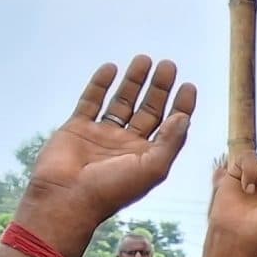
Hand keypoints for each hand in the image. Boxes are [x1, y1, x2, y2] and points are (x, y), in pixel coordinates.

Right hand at [17, 57, 196, 243]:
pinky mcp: (77, 127)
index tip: (189, 85)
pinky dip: (100, 84)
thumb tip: (184, 117)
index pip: (169, 125)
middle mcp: (127, 143)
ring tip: (145, 59)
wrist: (67, 197)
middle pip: (148, 109)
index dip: (180, 106)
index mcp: (148, 155)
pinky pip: (91, 101)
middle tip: (169, 65)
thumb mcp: (152, 168)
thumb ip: (170, 142)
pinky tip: (111, 68)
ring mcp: (102, 134)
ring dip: (133, 81)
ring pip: (121, 101)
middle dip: (159, 88)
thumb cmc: (113, 189)